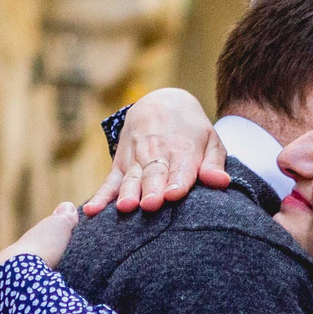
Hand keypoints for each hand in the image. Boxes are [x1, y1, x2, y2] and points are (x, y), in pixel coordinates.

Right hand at [83, 89, 229, 214]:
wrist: (160, 103)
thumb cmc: (191, 132)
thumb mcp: (210, 141)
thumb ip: (213, 164)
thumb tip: (221, 182)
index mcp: (183, 150)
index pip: (181, 168)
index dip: (177, 181)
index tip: (173, 195)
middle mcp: (157, 154)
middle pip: (153, 174)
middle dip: (151, 189)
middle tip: (150, 205)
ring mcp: (136, 160)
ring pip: (131, 179)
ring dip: (127, 193)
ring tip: (125, 207)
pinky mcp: (120, 166)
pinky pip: (109, 183)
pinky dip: (100, 197)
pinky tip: (91, 211)